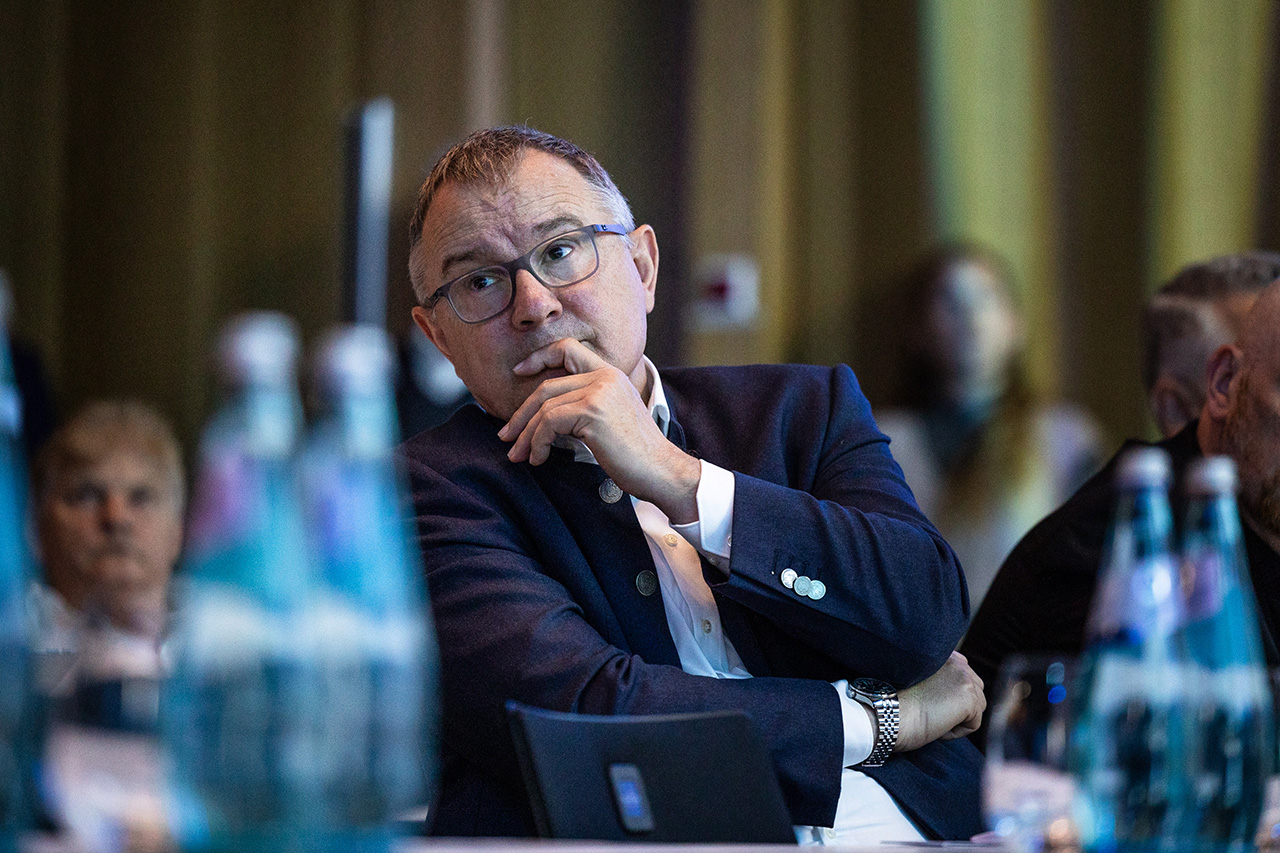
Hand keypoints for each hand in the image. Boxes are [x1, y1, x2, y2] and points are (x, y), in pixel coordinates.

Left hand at [498, 339, 700, 521]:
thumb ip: (584, 407)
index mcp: (611, 374)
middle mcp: (605, 376)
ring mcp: (600, 392)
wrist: (661, 470)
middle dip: (521, 414)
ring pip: (545, 407)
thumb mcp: (610, 419)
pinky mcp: (593, 411)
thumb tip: (543, 416)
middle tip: (506, 436)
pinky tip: (539, 459)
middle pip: (547, 386)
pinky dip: (538, 443)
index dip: (540, 357)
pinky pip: (550, 423)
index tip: (520, 371)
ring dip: (527, 435)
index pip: (568, 348)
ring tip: (518, 455)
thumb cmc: (636, 454)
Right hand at [894, 651, 984, 751]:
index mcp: (945, 654)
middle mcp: (958, 662)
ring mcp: (966, 679)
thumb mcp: (922, 680)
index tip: (927, 701)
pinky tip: (936, 724)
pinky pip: (974, 724)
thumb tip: (958, 693)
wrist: (888, 714)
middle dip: (958, 707)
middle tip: (929, 710)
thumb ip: (942, 677)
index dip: (949, 696)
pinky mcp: (970, 699)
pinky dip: (956, 731)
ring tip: (931, 716)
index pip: (964, 677)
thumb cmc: (895, 703)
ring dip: (956, 719)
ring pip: (976, 709)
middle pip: (975, 693)